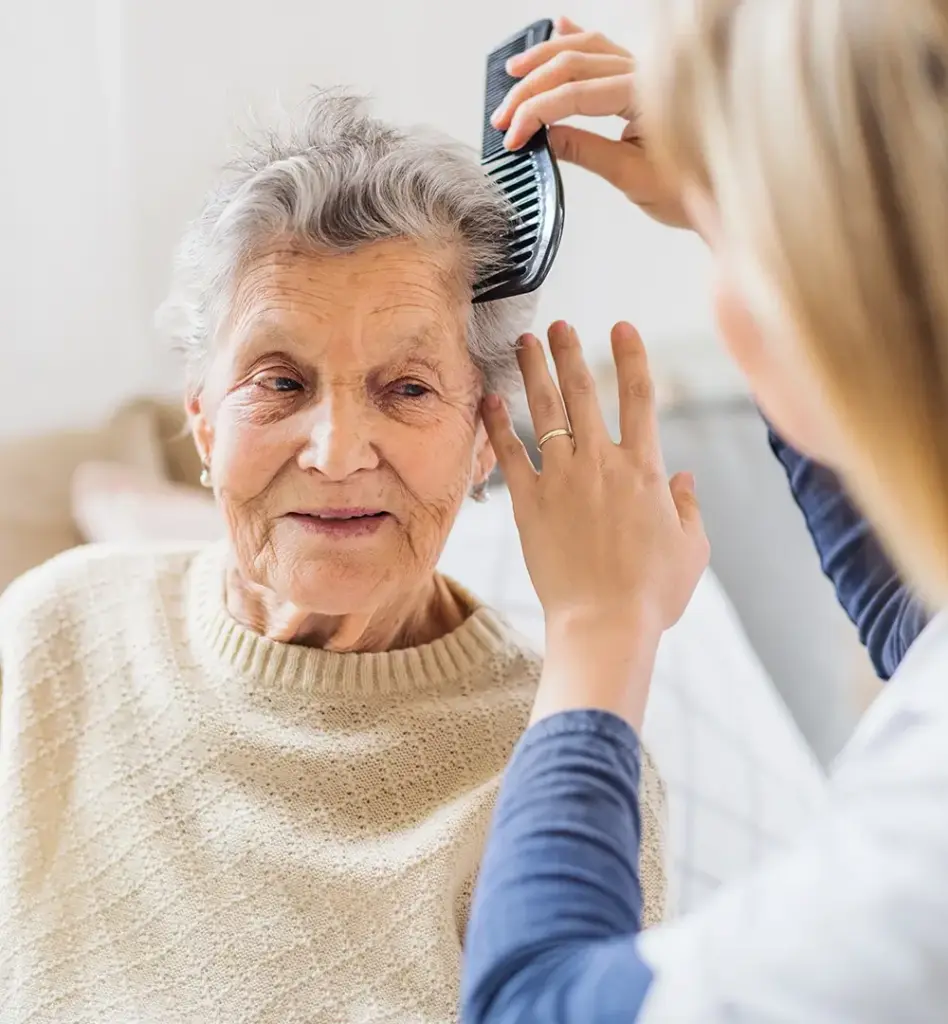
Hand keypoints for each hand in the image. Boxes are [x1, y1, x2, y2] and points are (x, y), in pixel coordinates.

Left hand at [482, 322, 708, 727]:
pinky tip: (488, 400)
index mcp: (645, 469)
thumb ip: (689, 507)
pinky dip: (498, 425)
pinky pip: (510, 453)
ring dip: (533, 372)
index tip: (620, 327)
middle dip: (570, 352)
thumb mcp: (692, 548)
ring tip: (523, 342)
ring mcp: (562, 479)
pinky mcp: (529, 503)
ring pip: (545, 411)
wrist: (605, 622)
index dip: (630, 357)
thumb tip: (686, 479)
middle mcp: (602, 463)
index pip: (639, 397)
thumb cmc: (653, 592)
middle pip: (583, 392)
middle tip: (558, 324)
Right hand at [490, 16, 689, 229]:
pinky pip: (607, 47)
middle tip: (502, 117)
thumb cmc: (691, 188)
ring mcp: (645, 71)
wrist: (725, 191)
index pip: (575, 94)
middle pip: (573, 64)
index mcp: (645, 96)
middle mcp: (646, 74)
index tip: (512, 137)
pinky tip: (559, 27)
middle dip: (531, 89)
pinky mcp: (643, 79)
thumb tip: (544, 137)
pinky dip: (579, 37)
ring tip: (515, 72)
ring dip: (546, 57)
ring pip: (586, 48)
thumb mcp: (632, 176)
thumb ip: (586, 151)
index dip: (536, 113)